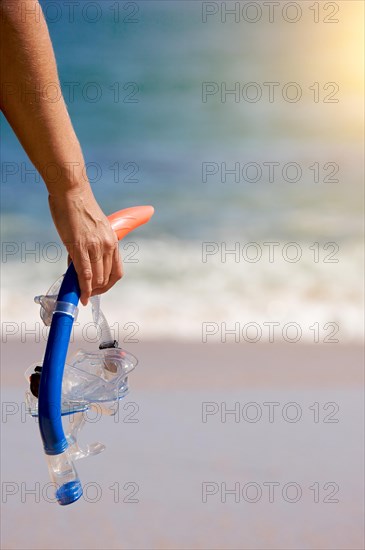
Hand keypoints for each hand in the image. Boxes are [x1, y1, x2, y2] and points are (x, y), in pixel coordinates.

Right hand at [48, 186, 122, 305]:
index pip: (117, 272)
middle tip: (84, 291)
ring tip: (79, 291)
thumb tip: (79, 265)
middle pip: (106, 278)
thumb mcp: (92, 230)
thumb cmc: (78, 208)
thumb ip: (90, 247)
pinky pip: (85, 274)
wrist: (72, 191)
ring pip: (97, 279)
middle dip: (96, 288)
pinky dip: (84, 288)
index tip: (98, 289)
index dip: (108, 285)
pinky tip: (81, 295)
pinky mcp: (80, 247)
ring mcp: (95, 247)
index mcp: (113, 241)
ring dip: (89, 289)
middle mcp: (108, 246)